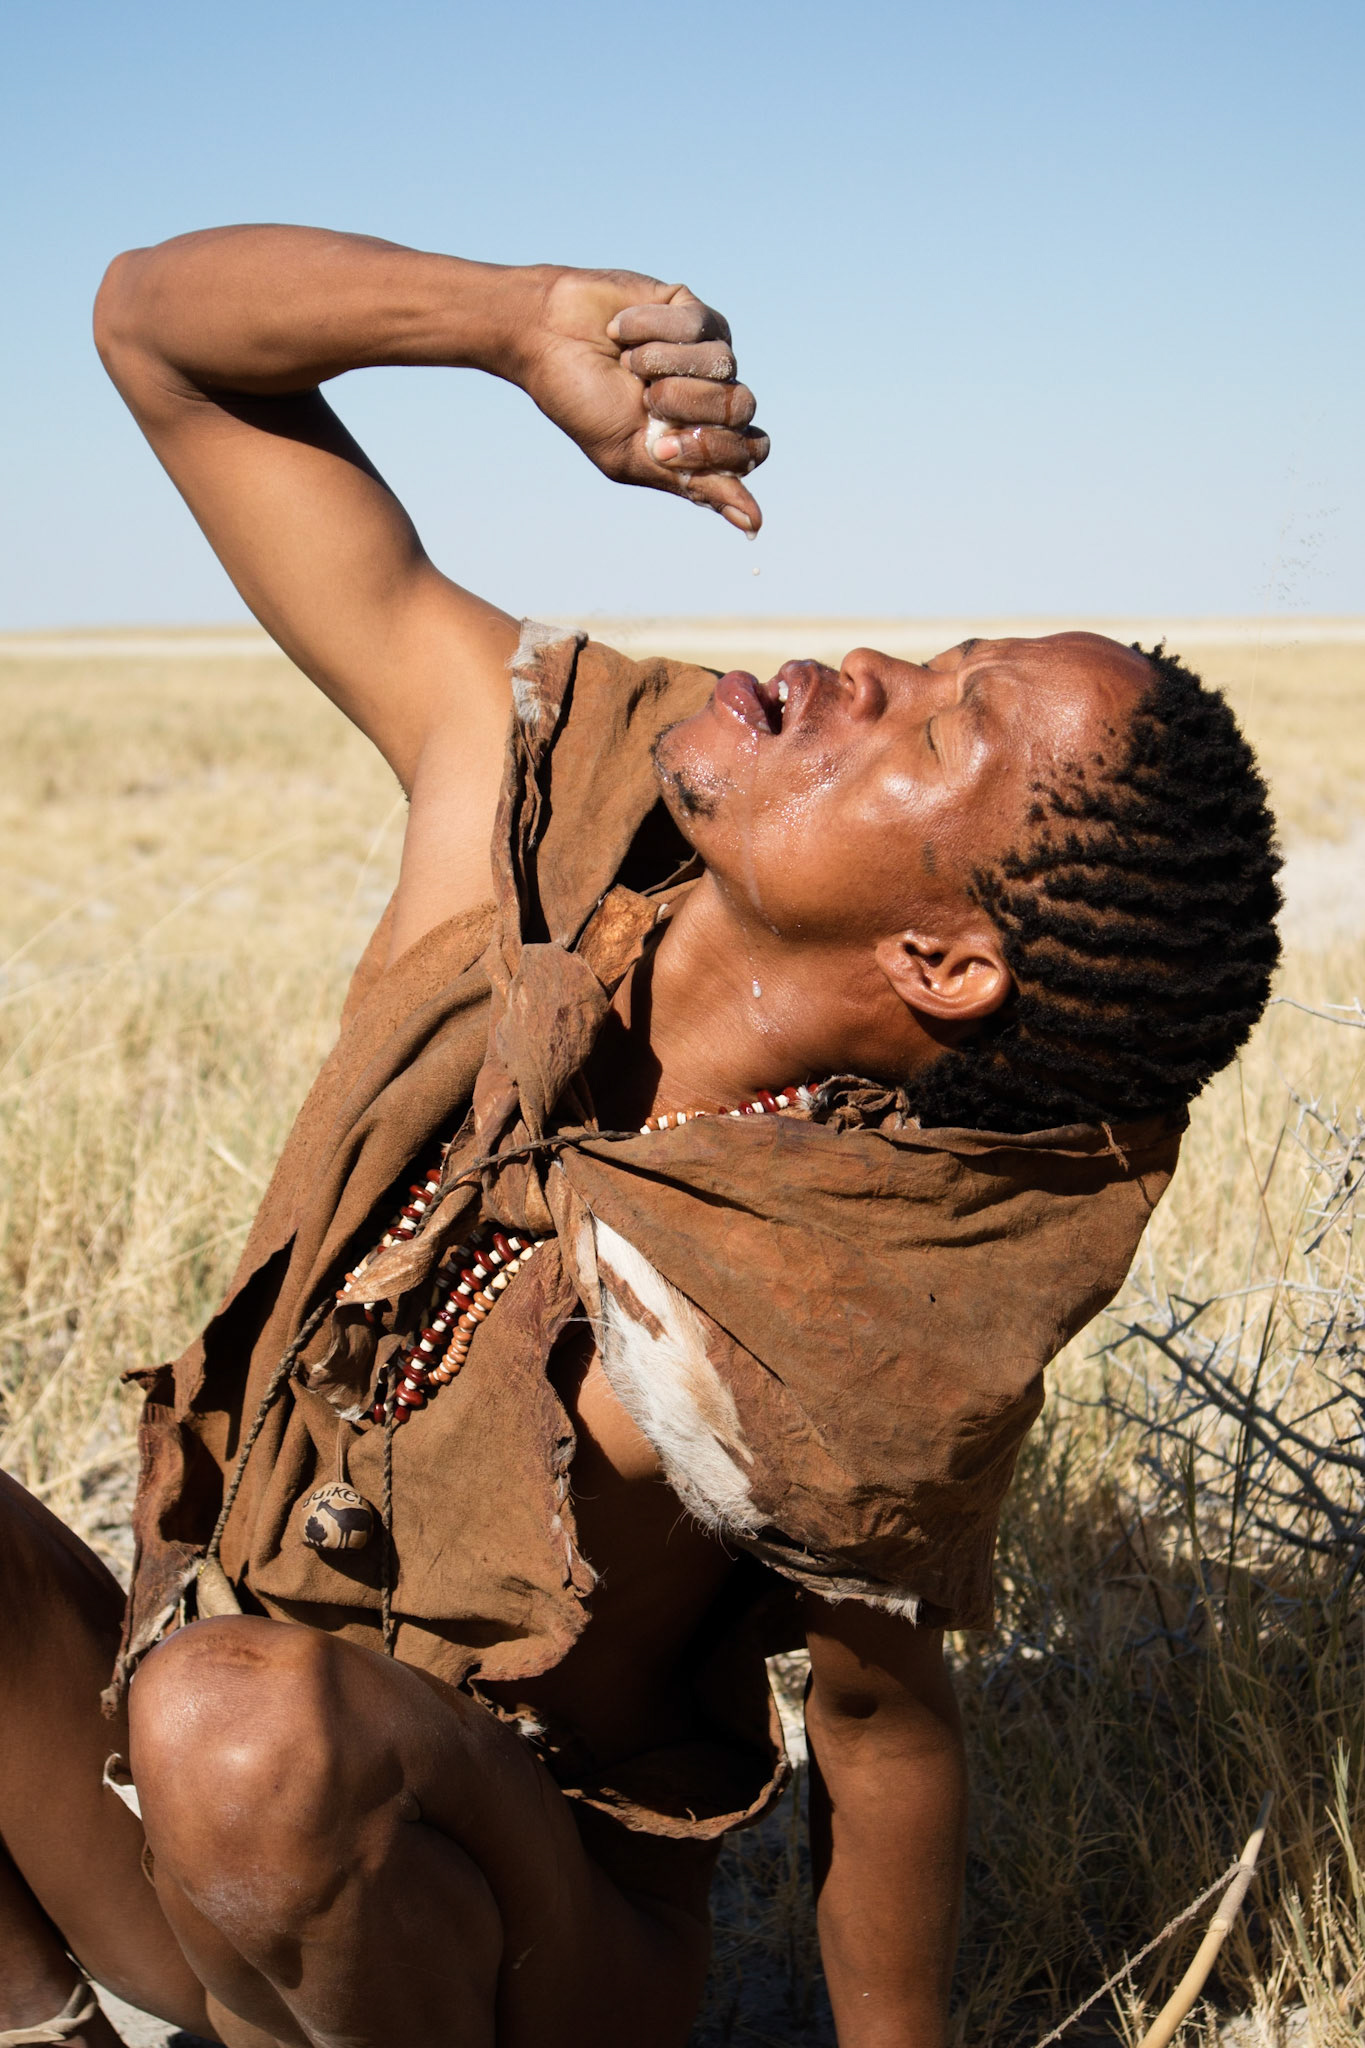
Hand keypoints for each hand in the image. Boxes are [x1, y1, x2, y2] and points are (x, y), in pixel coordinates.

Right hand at [518, 268, 768, 533]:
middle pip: (742, 408)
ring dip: (663, 366)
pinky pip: (698, 325)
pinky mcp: (693, 312)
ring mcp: (706, 353)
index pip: (750, 451)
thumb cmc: (584, 403)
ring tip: (627, 364)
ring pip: (724, 364)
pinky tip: (621, 331)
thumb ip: (696, 486)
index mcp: (700, 439)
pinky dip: (652, 331)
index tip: (662, 446)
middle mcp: (711, 397)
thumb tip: (755, 524)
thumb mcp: (633, 456)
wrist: (545, 340)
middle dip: (689, 407)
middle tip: (646, 403)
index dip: (713, 450)